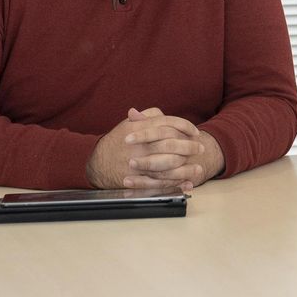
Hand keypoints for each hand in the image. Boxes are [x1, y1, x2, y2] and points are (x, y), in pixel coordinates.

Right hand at [86, 108, 220, 190]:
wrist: (96, 162)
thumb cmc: (115, 142)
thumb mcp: (128, 124)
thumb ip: (146, 116)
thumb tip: (162, 113)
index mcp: (140, 128)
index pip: (169, 123)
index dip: (185, 127)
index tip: (195, 132)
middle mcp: (141, 144)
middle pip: (172, 143)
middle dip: (190, 146)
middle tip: (200, 148)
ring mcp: (140, 162)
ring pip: (169, 164)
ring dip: (187, 167)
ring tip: (198, 168)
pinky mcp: (138, 178)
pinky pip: (161, 181)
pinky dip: (176, 183)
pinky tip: (187, 183)